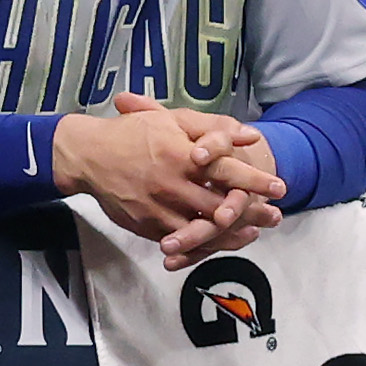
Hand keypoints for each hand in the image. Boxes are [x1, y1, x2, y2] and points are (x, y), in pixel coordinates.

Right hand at [57, 93, 286, 264]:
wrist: (86, 155)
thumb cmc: (131, 133)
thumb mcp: (171, 120)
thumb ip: (212, 128)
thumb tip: (249, 136)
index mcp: (182, 156)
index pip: (228, 171)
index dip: (256, 181)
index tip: (280, 188)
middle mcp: (173, 185)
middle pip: (220, 206)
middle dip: (252, 212)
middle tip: (274, 216)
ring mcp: (159, 208)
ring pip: (203, 229)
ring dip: (231, 234)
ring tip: (252, 234)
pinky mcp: (146, 225)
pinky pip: (179, 241)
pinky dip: (202, 245)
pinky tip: (218, 243)